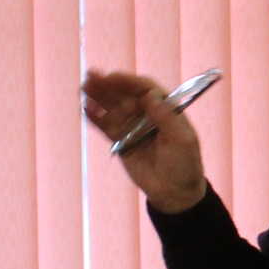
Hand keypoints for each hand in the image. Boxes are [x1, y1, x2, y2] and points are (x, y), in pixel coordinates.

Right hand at [82, 69, 207, 214]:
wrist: (175, 193)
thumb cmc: (185, 164)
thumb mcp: (182, 140)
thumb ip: (166, 118)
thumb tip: (150, 95)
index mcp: (165, 109)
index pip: (145, 89)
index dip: (129, 82)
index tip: (113, 77)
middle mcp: (147, 114)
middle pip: (126, 95)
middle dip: (109, 86)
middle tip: (91, 76)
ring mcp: (133, 127)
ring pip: (113, 108)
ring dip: (99, 97)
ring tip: (84, 86)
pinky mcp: (122, 142)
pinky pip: (107, 127)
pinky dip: (96, 118)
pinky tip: (85, 108)